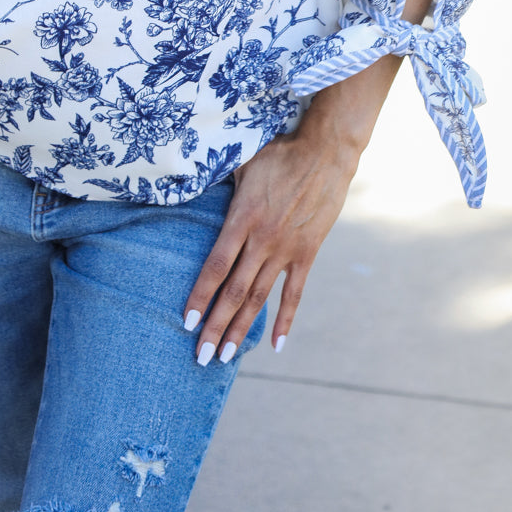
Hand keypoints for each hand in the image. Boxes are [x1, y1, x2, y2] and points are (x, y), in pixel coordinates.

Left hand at [182, 129, 354, 364]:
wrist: (325, 154)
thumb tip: (189, 180)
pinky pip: (294, 293)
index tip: (186, 321)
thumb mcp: (241, 163)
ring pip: (259, 298)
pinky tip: (276, 346)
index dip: (200, 295)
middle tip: (199, 357)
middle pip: (233, 291)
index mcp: (242, 218)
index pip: (215, 266)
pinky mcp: (307, 254)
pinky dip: (285, 320)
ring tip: (225, 357)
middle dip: (215, 327)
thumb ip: (219, 182)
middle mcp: (262, 240)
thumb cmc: (278, 154)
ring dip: (241, 329)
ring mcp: (286, 250)